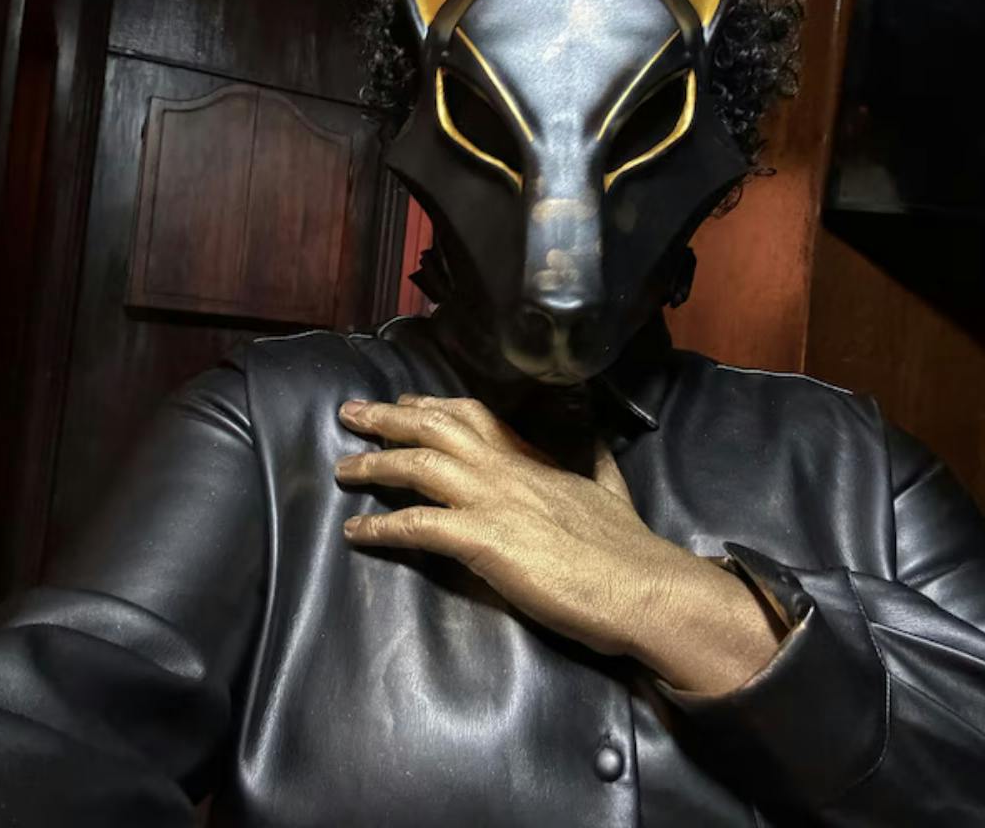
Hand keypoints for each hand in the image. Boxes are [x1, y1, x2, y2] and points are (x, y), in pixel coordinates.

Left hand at [336, 395, 780, 691]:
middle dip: (389, 417)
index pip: (475, 416)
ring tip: (342, 468)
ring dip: (374, 465)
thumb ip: (594, 464)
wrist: (642, 583)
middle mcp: (506, 468)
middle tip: (351, 412)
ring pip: (418, 465)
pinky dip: (381, 528)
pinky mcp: (482, 539)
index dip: (434, 405)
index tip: (407, 400)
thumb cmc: (628, 546)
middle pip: (436, 427)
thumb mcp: (611, 488)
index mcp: (532, 458)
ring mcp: (492, 500)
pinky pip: (418, 526)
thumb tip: (598, 443)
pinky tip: (355, 533)